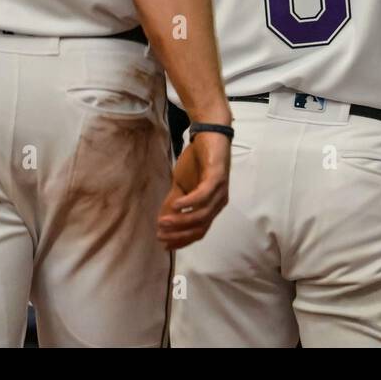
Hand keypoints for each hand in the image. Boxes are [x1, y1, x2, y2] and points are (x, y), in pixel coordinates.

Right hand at [157, 129, 229, 249]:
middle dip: (179, 234)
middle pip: (200, 227)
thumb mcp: (181, 185)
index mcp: (212, 207)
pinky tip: (175, 205)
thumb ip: (174, 203)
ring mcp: (220, 191)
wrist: (208, 134)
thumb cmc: (196, 161)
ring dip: (181, 221)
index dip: (182, 240)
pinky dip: (189, 202)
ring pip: (202, 214)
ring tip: (163, 222)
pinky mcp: (217, 178)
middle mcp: (219, 202)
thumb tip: (161, 222)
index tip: (164, 244)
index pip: (199, 231)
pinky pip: (204, 195)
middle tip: (161, 235)